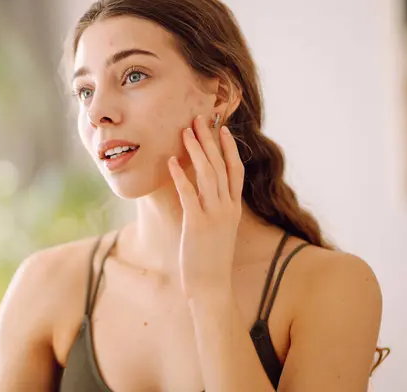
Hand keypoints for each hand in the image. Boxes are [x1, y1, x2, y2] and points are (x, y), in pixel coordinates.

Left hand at [168, 115, 243, 297]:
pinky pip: (189, 194)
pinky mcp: (197, 224)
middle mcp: (227, 208)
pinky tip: (171, 162)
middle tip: (199, 119)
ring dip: (196, 151)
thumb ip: (216, 209)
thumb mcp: (219, 230)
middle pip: (220, 165)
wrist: (211, 286)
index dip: (229, 148)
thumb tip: (205, 193)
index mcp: (234, 208)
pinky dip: (181, 176)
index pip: (235, 170)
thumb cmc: (211, 259)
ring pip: (207, 174)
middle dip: (209, 140)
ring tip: (186, 131)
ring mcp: (214, 215)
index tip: (222, 128)